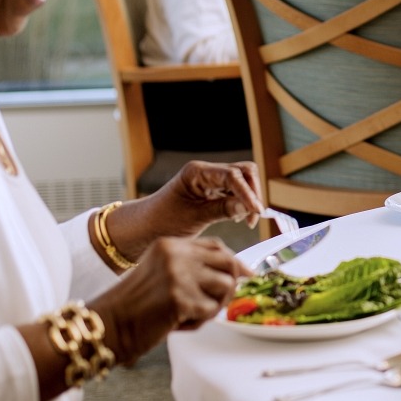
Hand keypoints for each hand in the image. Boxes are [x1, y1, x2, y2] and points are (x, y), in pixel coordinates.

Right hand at [91, 236, 249, 365]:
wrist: (107, 325)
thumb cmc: (136, 306)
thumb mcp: (162, 273)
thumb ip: (192, 268)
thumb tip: (235, 274)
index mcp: (170, 244)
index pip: (217, 248)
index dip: (234, 264)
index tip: (246, 276)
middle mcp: (176, 254)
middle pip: (229, 264)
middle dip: (229, 286)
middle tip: (216, 304)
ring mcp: (178, 274)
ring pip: (226, 287)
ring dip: (213, 307)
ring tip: (188, 315)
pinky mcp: (180, 298)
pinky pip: (211, 311)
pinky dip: (198, 322)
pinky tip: (176, 324)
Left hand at [148, 160, 264, 237]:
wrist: (143, 228)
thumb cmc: (162, 222)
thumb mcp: (194, 218)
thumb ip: (222, 210)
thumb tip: (248, 207)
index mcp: (197, 172)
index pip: (232, 176)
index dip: (248, 193)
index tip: (256, 211)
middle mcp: (206, 172)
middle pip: (243, 171)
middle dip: (253, 192)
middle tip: (253, 216)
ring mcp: (210, 180)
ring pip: (242, 181)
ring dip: (249, 198)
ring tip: (245, 220)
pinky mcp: (212, 191)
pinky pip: (235, 191)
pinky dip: (241, 202)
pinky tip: (238, 217)